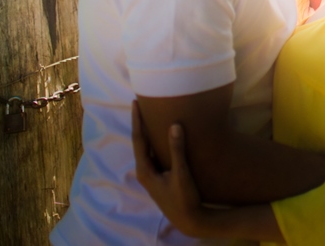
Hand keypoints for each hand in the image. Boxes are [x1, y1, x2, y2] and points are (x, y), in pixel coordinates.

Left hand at [132, 102, 208, 237]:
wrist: (189, 220)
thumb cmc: (183, 198)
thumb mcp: (181, 174)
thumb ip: (177, 150)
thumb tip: (174, 125)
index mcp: (145, 169)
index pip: (138, 139)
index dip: (137, 120)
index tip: (136, 103)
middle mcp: (145, 171)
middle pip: (140, 142)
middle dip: (140, 123)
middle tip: (141, 105)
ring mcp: (152, 174)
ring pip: (147, 148)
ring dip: (148, 132)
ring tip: (151, 116)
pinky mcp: (160, 176)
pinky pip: (155, 153)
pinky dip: (156, 141)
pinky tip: (163, 136)